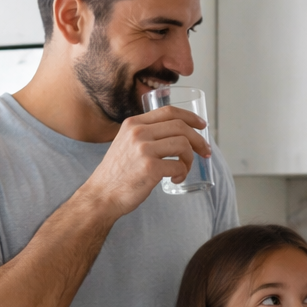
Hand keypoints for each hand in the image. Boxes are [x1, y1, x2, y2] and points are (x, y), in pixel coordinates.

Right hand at [79, 106, 210, 217]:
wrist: (101, 195)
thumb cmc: (118, 173)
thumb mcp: (126, 143)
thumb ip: (144, 134)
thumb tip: (177, 133)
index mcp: (133, 124)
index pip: (169, 111)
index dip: (190, 117)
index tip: (202, 126)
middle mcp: (138, 132)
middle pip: (181, 126)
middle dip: (199, 140)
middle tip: (205, 151)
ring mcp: (143, 150)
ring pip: (183, 145)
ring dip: (190, 159)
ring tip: (183, 170)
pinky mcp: (150, 168)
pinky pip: (179, 166)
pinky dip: (182, 174)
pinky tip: (174, 180)